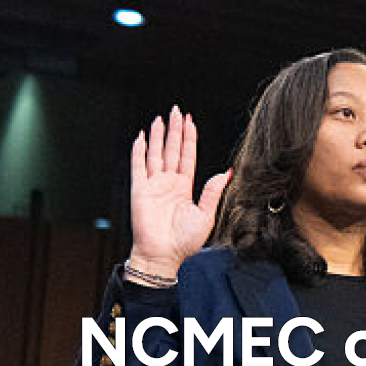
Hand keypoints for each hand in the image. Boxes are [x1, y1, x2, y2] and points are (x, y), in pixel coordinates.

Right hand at [126, 106, 228, 279]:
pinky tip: (142, 137)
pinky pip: (138, 167)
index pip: (187, 156)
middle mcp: (168, 183)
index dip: (189, 138)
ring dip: (158, 136)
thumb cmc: (185, 240)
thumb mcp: (205, 214)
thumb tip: (227, 171)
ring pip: (156, 154)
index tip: (190, 121)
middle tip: (176, 110)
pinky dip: (139, 151)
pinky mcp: (140, 190)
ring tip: (160, 118)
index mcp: (184, 187)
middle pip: (172, 150)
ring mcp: (153, 185)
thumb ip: (212, 191)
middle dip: (175, 130)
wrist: (164, 255)